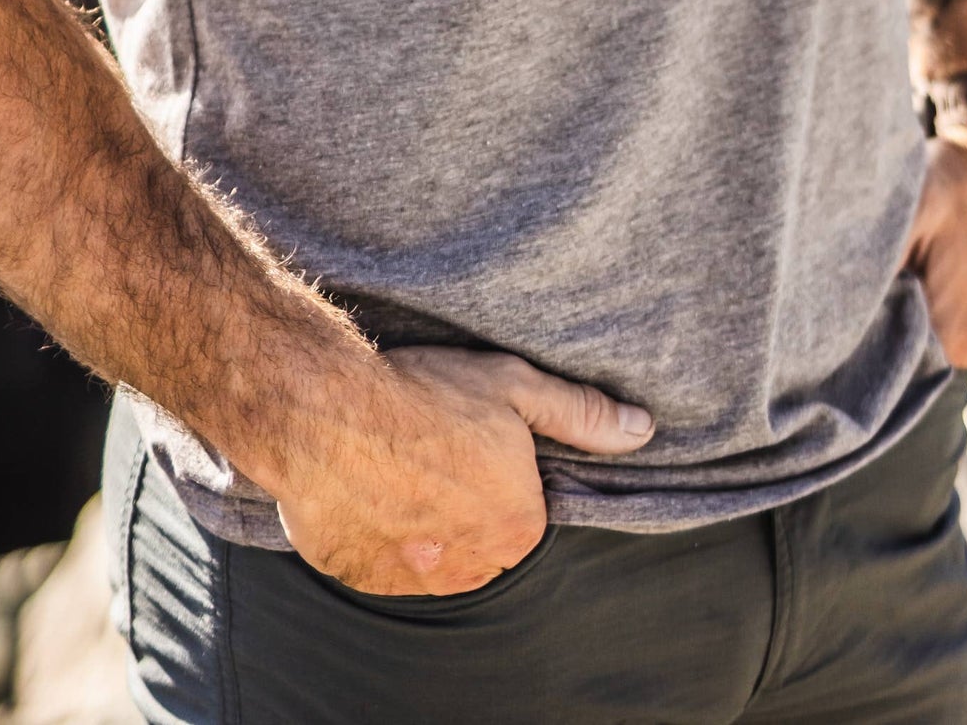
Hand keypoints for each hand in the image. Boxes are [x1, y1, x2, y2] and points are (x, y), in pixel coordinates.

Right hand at [274, 345, 653, 596]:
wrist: (326, 410)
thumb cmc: (424, 393)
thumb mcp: (514, 387)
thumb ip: (580, 415)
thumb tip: (640, 429)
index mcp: (518, 527)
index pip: (524, 514)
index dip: (498, 474)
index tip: (470, 440)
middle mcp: (471, 567)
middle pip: (480, 541)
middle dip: (463, 505)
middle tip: (433, 451)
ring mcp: (413, 579)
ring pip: (433, 557)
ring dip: (421, 525)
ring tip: (397, 466)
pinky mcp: (362, 578)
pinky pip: (382, 562)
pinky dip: (378, 533)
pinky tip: (366, 486)